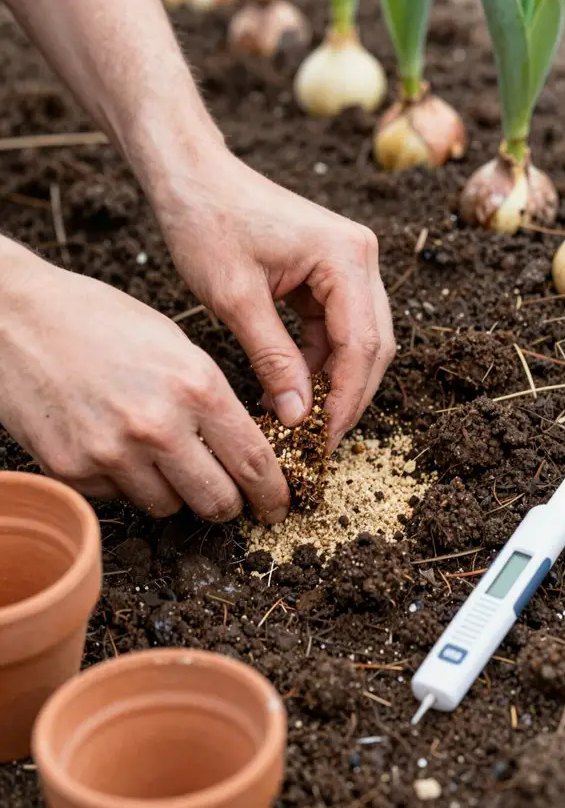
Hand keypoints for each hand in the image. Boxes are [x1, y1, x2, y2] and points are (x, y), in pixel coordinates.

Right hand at [0, 240, 288, 521]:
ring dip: (175, 491)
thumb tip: (239, 448)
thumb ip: (210, 397)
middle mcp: (157, 426)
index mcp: (195, 385)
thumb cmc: (98, 319)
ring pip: (169, 507)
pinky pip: (120, 498)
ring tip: (158, 455)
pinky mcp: (72, 471)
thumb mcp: (173, 342)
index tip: (278, 506)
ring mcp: (111, 453)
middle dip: (230, 504)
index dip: (273, 492)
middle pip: (217, 501)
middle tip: (228, 497)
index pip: (254, 461)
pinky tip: (113, 445)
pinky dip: (127, 483)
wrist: (16, 317)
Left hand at [155, 148, 395, 449]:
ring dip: (333, 382)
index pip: (362, 345)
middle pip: (372, 345)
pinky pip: (335, 327)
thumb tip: (300, 419)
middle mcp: (359, 256)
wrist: (191, 175)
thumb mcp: (237, 301)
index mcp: (345, 257)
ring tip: (301, 421)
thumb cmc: (206, 224)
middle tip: (318, 442)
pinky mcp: (328, 271)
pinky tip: (292, 388)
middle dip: (347, 397)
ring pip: (358, 340)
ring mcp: (348, 262)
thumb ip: (274, 360)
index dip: (346, 401)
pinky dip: (317, 361)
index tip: (323, 443)